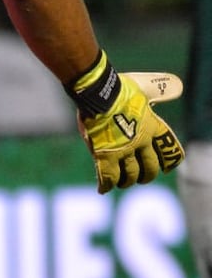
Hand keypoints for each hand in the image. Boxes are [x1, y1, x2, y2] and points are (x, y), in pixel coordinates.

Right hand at [77, 71, 184, 193]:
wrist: (99, 94)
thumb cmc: (119, 89)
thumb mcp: (145, 87)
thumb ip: (160, 90)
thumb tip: (178, 87)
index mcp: (153, 127)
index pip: (169, 150)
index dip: (169, 161)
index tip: (166, 167)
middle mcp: (141, 142)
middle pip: (150, 168)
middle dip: (146, 176)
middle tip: (140, 178)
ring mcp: (123, 150)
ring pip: (129, 176)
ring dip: (125, 182)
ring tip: (121, 183)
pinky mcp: (105, 155)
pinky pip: (107, 177)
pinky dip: (105, 185)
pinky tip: (103, 190)